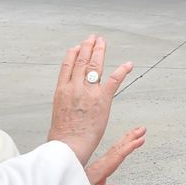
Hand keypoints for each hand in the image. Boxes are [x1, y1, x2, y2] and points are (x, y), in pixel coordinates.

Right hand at [48, 35, 133, 164]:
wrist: (68, 146)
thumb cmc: (62, 135)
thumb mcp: (58, 112)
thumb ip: (65, 101)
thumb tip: (66, 98)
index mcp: (61, 90)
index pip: (67, 65)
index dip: (73, 53)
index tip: (77, 47)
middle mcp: (74, 88)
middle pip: (81, 61)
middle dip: (88, 47)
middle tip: (93, 38)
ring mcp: (88, 92)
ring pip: (94, 65)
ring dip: (100, 51)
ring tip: (103, 42)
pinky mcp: (102, 100)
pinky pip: (114, 81)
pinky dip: (122, 71)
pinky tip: (127, 64)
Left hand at [85, 127, 145, 184]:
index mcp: (101, 168)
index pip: (118, 155)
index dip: (130, 147)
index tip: (140, 140)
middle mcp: (102, 163)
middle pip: (119, 147)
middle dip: (131, 137)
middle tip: (142, 129)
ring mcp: (101, 162)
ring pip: (117, 147)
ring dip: (128, 138)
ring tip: (138, 131)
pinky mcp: (101, 164)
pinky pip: (113, 150)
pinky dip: (122, 143)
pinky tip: (125, 141)